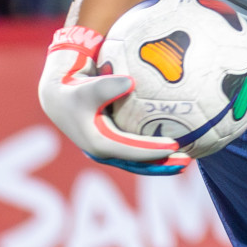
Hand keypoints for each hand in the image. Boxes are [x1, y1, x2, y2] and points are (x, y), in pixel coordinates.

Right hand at [37, 25, 189, 175]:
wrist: (59, 94)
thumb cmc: (73, 89)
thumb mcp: (87, 87)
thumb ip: (106, 86)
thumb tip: (130, 82)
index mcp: (98, 144)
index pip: (131, 151)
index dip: (153, 150)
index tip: (174, 145)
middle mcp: (105, 151)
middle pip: (139, 163)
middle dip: (163, 165)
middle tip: (187, 162)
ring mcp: (110, 148)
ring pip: (140, 160)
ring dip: (162, 162)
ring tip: (188, 159)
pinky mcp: (114, 141)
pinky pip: (138, 149)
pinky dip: (155, 149)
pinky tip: (177, 141)